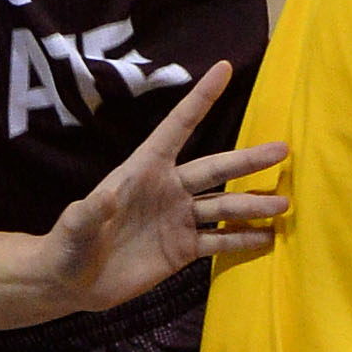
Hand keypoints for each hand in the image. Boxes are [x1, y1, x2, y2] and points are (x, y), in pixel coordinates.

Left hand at [39, 65, 288, 310]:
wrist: (72, 282)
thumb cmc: (67, 245)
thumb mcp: (74, 226)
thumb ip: (90, 212)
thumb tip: (105, 196)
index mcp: (142, 170)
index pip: (176, 127)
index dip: (200, 99)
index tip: (223, 68)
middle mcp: (167, 188)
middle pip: (214, 168)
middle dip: (247, 160)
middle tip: (282, 150)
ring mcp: (178, 219)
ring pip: (223, 206)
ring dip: (253, 204)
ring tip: (285, 203)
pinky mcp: (182, 249)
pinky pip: (219, 240)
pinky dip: (244, 239)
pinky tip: (269, 237)